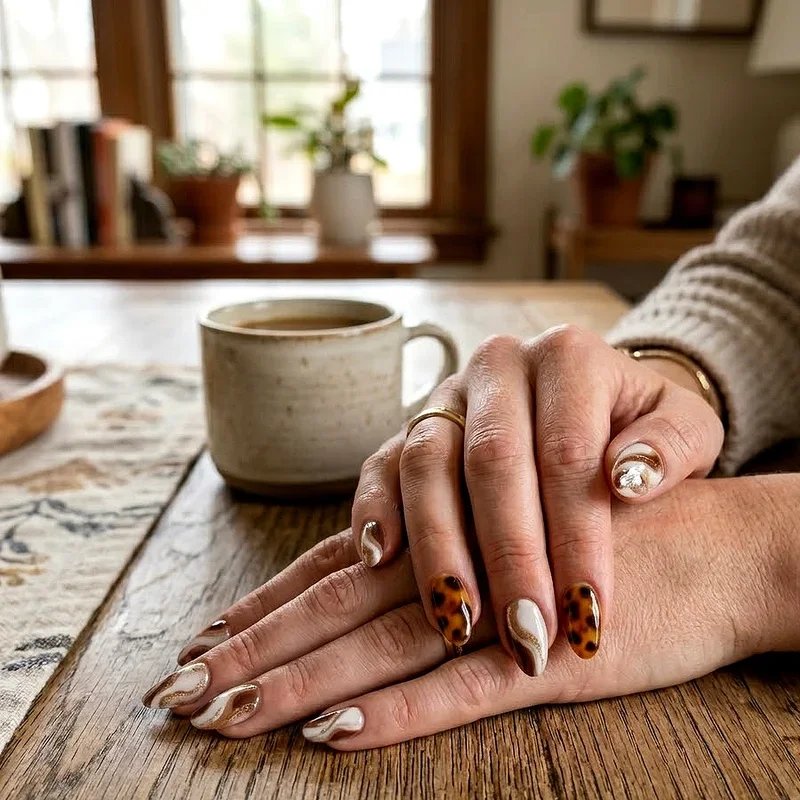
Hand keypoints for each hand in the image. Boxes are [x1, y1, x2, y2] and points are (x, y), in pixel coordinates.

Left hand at [141, 475, 797, 747]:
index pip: (334, 570)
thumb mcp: (519, 525)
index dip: (266, 604)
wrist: (717, 546)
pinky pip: (461, 691)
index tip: (203, 640)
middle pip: (336, 609)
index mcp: (444, 532)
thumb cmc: (614, 534)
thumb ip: (448, 544)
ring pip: (378, 650)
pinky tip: (338, 731)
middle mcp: (456, 563)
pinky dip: (398, 712)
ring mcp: (499, 613)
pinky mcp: (549, 662)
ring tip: (230, 719)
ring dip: (300, 684)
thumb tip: (367, 568)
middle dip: (255, 652)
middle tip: (181, 694)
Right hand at [352, 325, 723, 673]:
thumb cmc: (640, 426)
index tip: (586, 616)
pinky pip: (382, 462)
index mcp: (569, 355)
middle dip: (507, 556)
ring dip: (439, 547)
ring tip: (456, 619)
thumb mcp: (684, 426)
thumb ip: (670, 446)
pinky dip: (375, 509)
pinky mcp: (412, 424)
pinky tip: (378, 560)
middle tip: (523, 635)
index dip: (575, 538)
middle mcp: (498, 365)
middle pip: (491, 459)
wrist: (590, 398)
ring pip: (427, 462)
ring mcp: (447, 393)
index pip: (568, 452)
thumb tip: (628, 479)